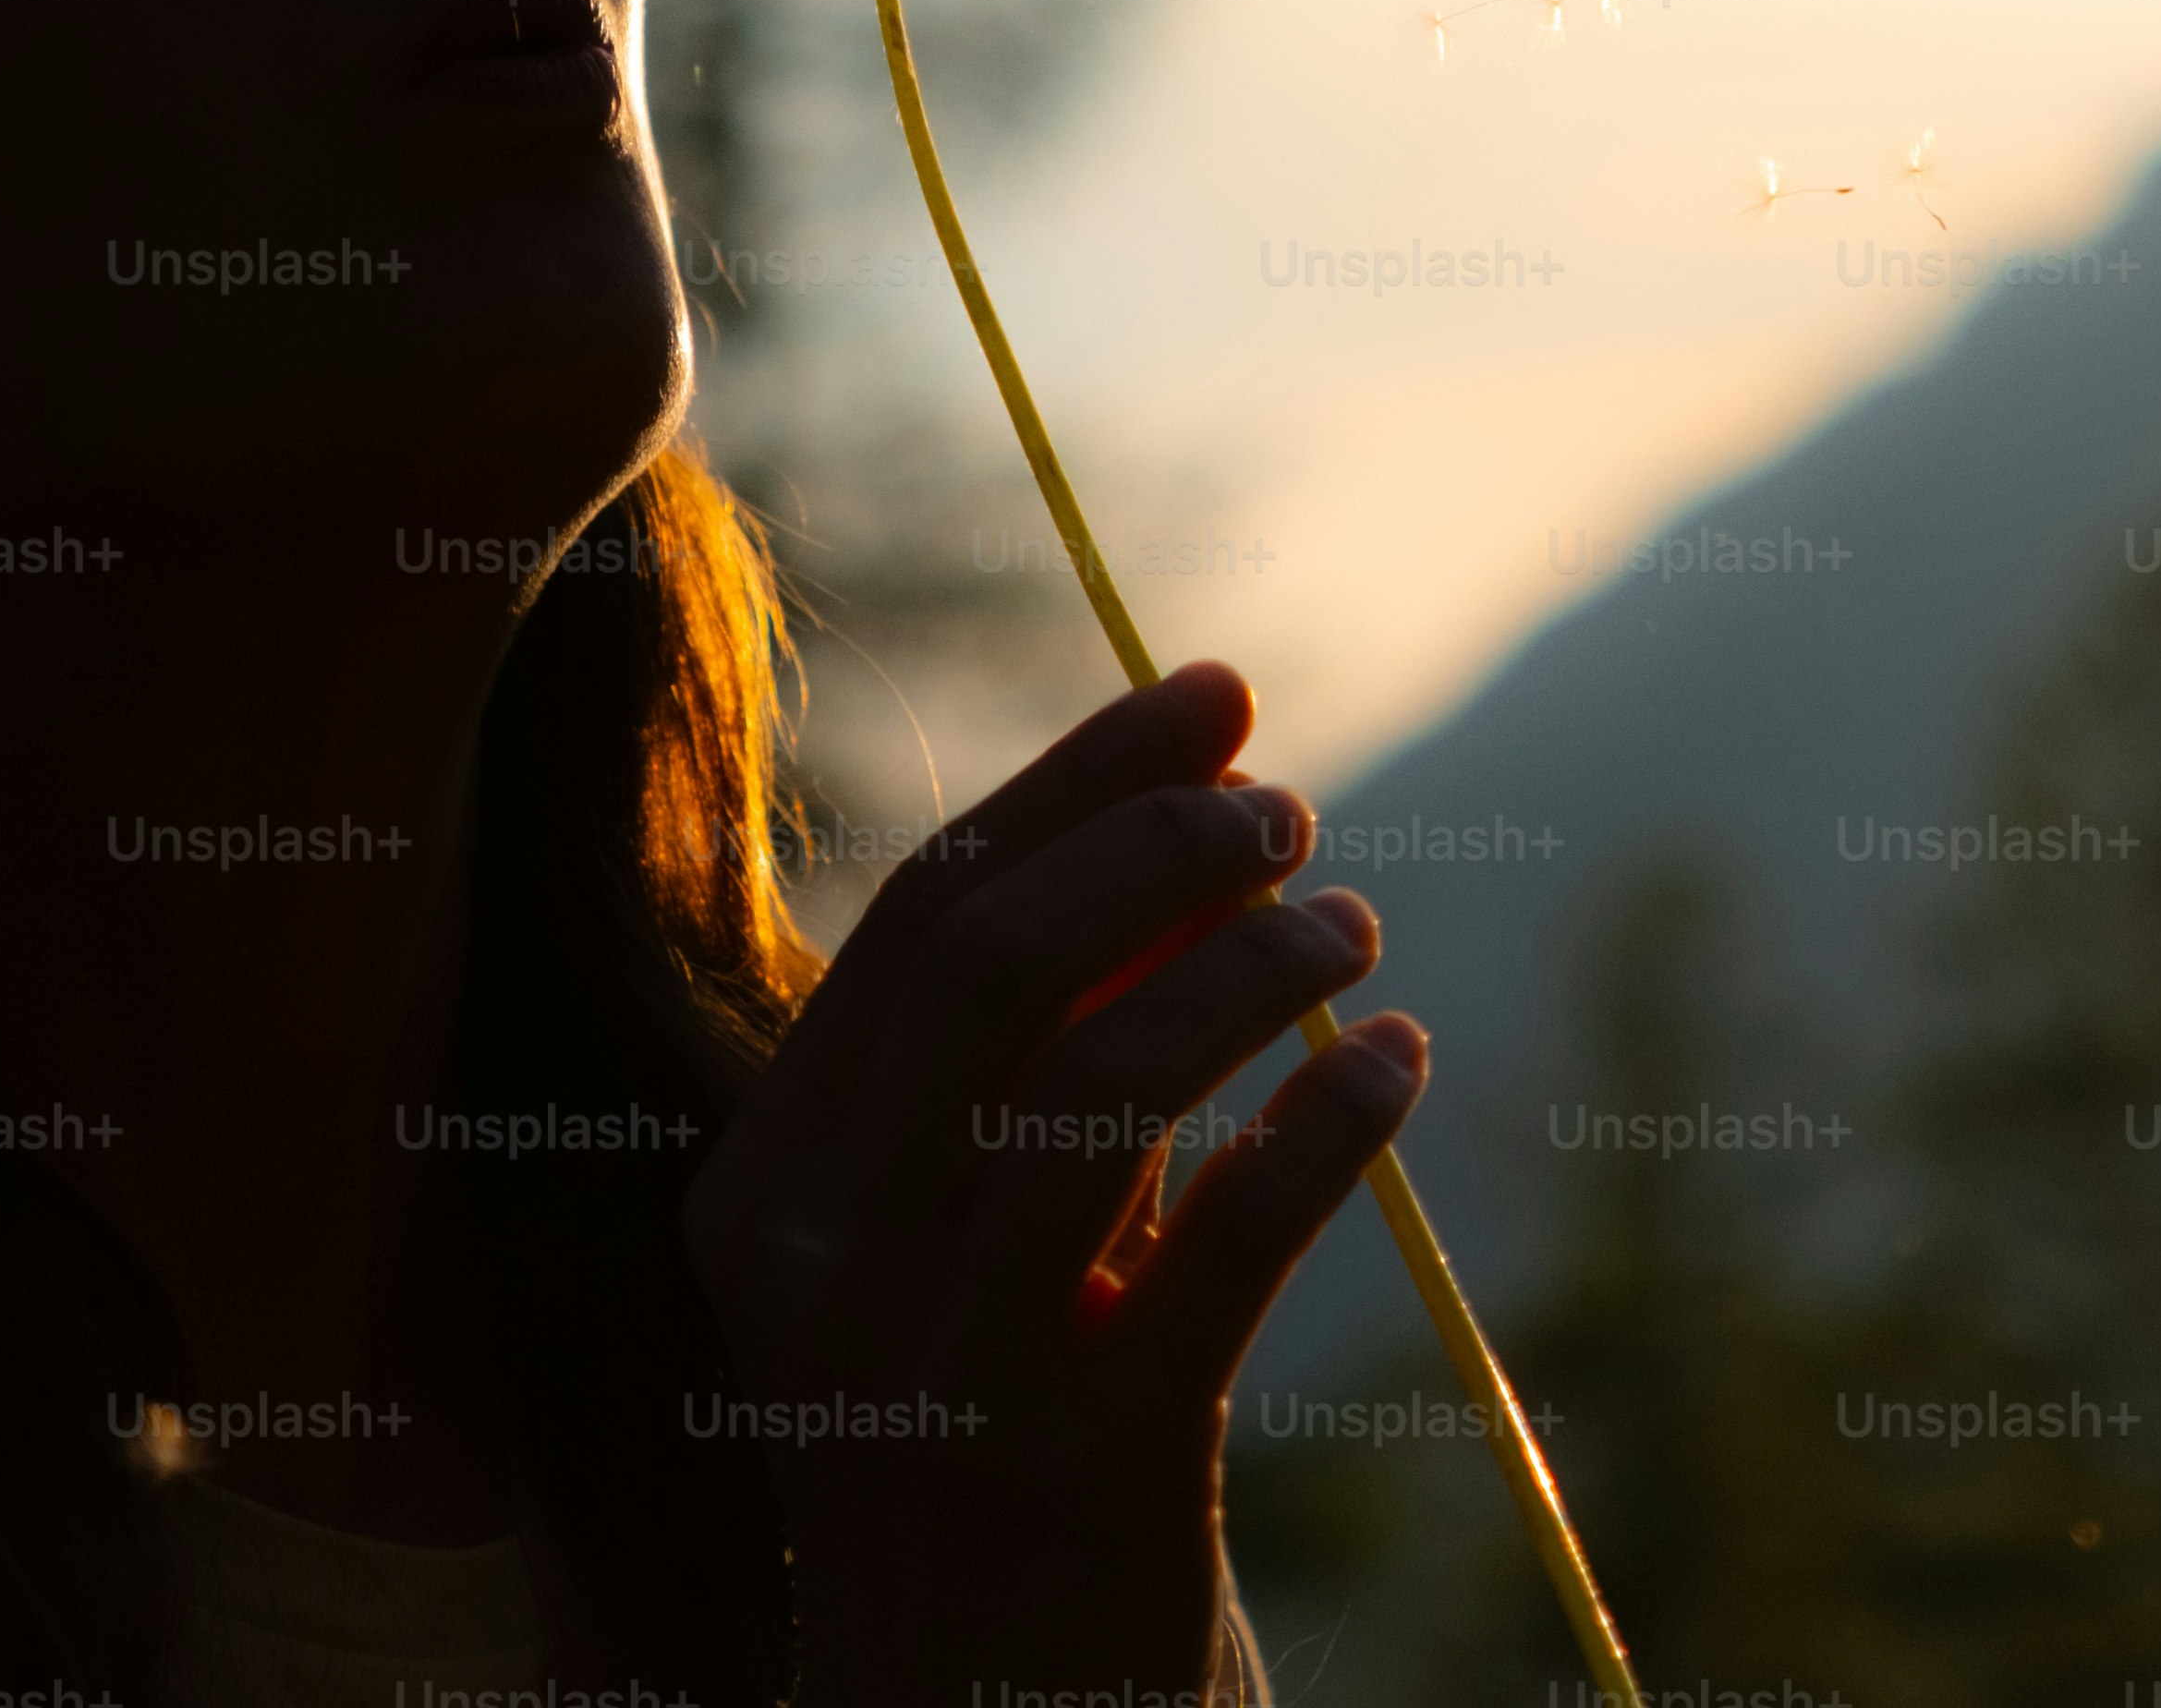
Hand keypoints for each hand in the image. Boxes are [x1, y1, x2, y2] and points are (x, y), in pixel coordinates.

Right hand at [689, 660, 1429, 1707]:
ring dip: (1256, 968)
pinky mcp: (1082, 1468)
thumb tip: (1198, 796)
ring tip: (1355, 933)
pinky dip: (1333, 1121)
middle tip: (1290, 810)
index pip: (922, 915)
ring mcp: (937, 1374)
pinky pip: (1229, 1239)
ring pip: (1108, 1080)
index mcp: (761, 1188)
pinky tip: (1399, 1071)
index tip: (1216, 691)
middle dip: (1159, 847)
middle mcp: (815, 1269)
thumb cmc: (993, 1442)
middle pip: (993, 963)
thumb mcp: (970, 1238)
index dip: (1081, 782)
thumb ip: (1049, 1049)